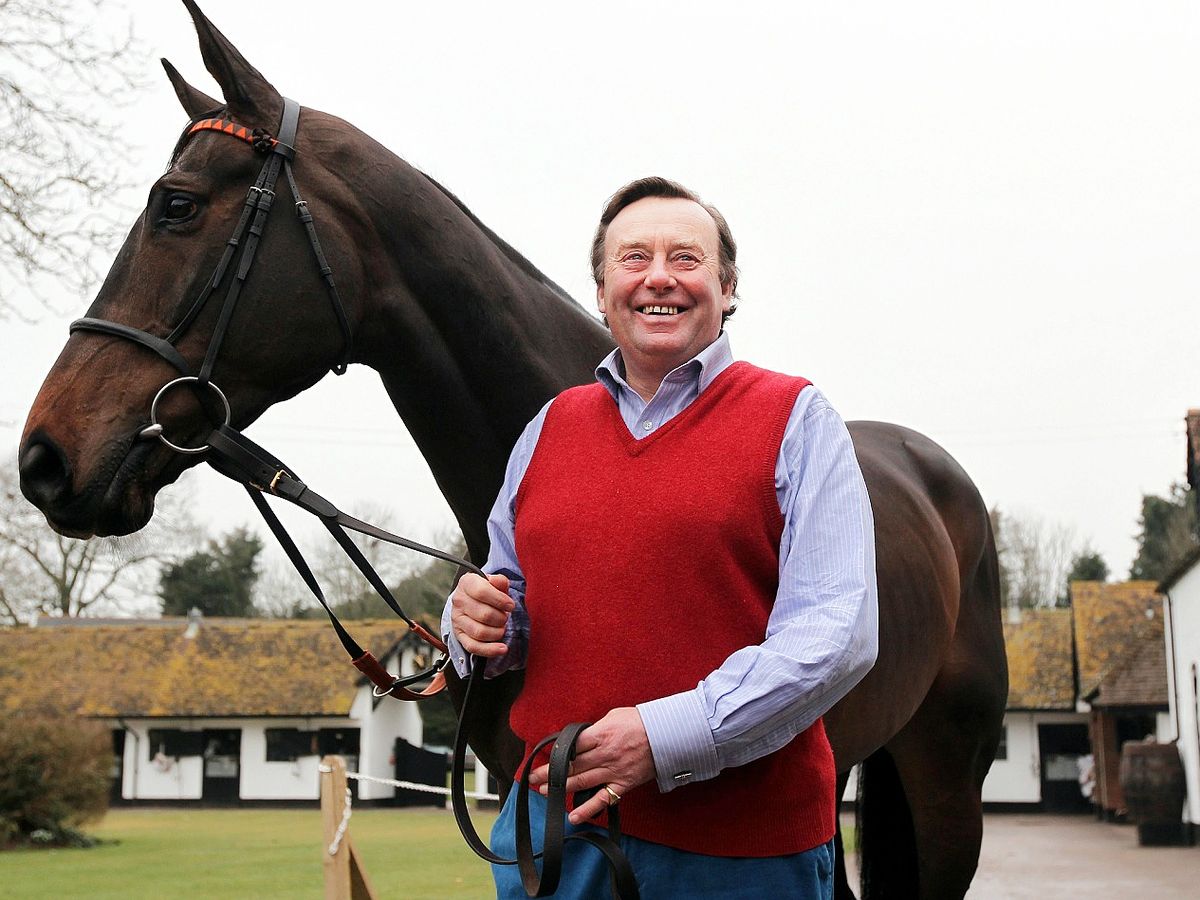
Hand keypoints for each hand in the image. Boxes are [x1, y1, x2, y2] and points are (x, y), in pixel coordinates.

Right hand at [449, 572, 513, 657]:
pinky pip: (473, 647)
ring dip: (497, 632)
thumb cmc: (487, 591)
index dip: (500, 600)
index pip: (481, 592)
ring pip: (480, 632)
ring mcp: (457, 619)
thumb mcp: (495, 583)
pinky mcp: (459, 635)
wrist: (472, 600)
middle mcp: (459, 601)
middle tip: (505, 617)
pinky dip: (490, 650)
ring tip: (502, 627)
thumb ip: (500, 581)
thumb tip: (498, 582)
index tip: (511, 605)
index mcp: (466, 583)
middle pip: (484, 615)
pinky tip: (502, 648)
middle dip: (501, 618)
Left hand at [528, 707, 654, 824]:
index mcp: (601, 734)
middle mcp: (604, 754)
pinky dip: (588, 809)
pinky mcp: (623, 784)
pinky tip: (574, 816)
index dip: (555, 753)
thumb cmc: (640, 721)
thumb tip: (581, 738)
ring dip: (561, 787)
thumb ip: (595, 729)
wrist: (668, 735)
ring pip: (582, 782)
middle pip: (571, 765)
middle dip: (550, 772)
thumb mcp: (614, 716)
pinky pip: (603, 799)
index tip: (543, 757)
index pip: (571, 746)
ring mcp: (613, 771)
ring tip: (544, 790)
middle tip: (532, 778)